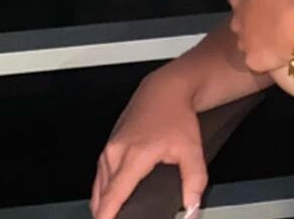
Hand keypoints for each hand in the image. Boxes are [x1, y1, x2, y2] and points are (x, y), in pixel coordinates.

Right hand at [90, 69, 206, 218]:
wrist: (167, 87)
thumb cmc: (177, 115)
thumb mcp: (192, 148)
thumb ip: (194, 180)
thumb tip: (193, 206)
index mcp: (133, 157)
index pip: (111, 198)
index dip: (107, 218)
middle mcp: (115, 152)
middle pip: (100, 197)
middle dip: (107, 214)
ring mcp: (110, 147)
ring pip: (99, 186)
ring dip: (105, 202)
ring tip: (117, 214)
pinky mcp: (110, 143)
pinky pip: (101, 173)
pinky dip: (105, 188)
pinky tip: (115, 196)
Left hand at [228, 0, 293, 73]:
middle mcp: (238, 23)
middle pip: (238, 20)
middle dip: (248, 18)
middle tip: (267, 16)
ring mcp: (246, 45)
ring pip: (246, 41)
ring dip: (256, 38)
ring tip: (274, 36)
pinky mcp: (256, 63)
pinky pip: (258, 60)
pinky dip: (265, 57)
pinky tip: (278, 54)